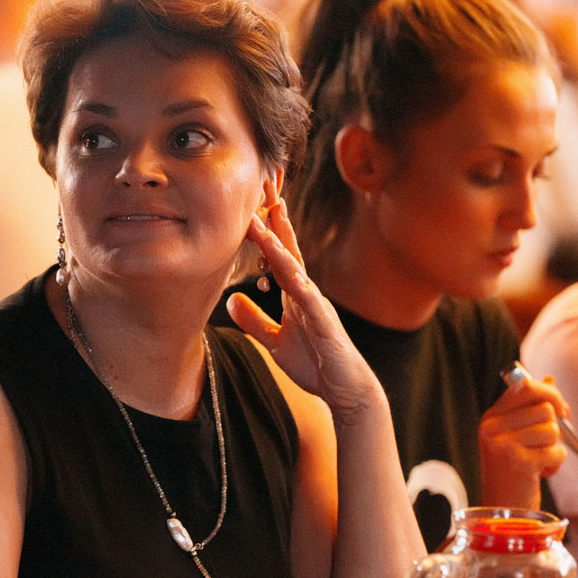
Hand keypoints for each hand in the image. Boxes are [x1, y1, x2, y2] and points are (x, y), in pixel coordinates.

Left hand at [226, 200, 382, 419]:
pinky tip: (290, 271)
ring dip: (280, 245)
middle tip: (264, 187)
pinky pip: (311, 300)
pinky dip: (301, 285)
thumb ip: (255, 319)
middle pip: (289, 248)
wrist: (345, 389)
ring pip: (296, 268)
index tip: (252, 202)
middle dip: (276, 219)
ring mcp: (317, 304)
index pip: (278, 254)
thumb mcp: (274, 341)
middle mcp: (307, 291)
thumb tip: (231, 299)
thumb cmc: (315, 364)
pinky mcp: (325, 324)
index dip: (266, 228)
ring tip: (264, 222)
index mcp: (295, 293)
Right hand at [479, 376, 568, 508]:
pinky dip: (555, 463)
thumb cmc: (513, 470)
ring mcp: (503, 445)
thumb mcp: (515, 434)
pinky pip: (556, 451)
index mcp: (491, 417)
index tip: (561, 410)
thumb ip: (529, 407)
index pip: (525, 387)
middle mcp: (492, 428)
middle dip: (554, 426)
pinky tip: (541, 473)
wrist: (503, 509)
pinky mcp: (518, 463)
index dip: (550, 394)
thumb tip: (548, 379)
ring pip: (551, 429)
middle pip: (544, 408)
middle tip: (548, 443)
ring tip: (540, 461)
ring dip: (554, 447)